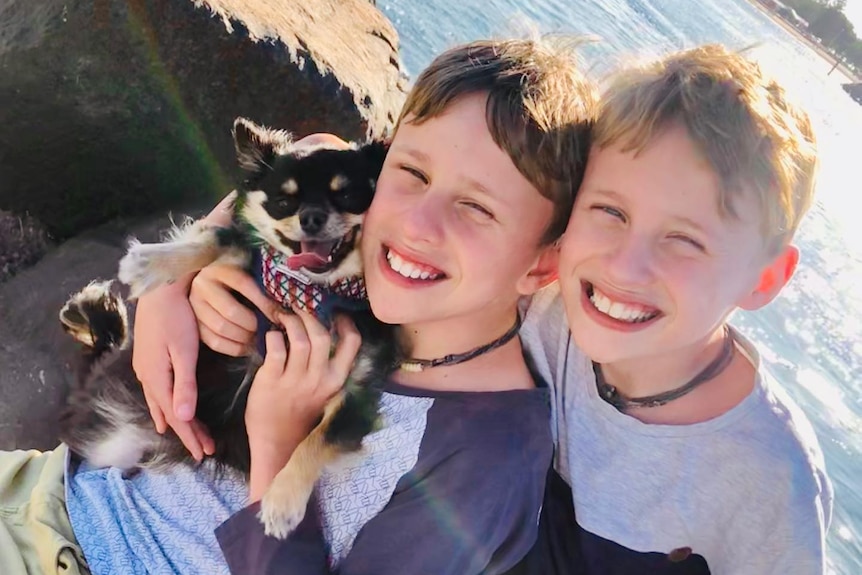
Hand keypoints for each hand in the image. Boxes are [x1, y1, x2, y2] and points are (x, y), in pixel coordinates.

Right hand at [132, 279, 214, 459]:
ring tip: (187, 437)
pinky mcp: (148, 360)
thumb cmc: (176, 318)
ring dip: (177, 421)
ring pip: (162, 404)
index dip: (191, 436)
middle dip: (187, 433)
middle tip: (204, 450)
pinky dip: (166, 406)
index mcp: (157, 379)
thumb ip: (184, 385)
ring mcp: (145, 369)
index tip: (205, 453)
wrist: (159, 289)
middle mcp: (147, 378)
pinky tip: (168, 409)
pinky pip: (157, 392)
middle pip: (169, 413)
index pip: (177, 417)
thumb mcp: (183, 352)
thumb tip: (183, 419)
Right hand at [189, 264, 279, 355]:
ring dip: (244, 337)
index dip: (263, 301)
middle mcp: (202, 285)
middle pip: (230, 311)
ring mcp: (194, 305)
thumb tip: (284, 304)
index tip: (279, 313)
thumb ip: (261, 283)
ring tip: (258, 338)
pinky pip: (214, 341)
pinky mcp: (193, 324)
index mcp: (219, 268)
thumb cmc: (236, 276)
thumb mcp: (246, 271)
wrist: (209, 281)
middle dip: (253, 324)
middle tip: (267, 329)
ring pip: (221, 328)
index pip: (243, 283)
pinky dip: (234, 348)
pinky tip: (247, 347)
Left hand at [246, 310, 361, 499]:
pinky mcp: (271, 382)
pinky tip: (271, 335)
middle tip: (299, 306)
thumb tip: (321, 331)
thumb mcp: (323, 392)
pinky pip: (275, 349)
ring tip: (283, 316)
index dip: (345, 323)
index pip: (351, 344)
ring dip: (291, 321)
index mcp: (335, 381)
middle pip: (322, 336)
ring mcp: (295, 381)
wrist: (277, 445)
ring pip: (300, 339)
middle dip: (310, 314)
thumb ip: (326, 367)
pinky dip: (273, 336)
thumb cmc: (300, 414)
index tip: (334, 311)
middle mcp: (318, 379)